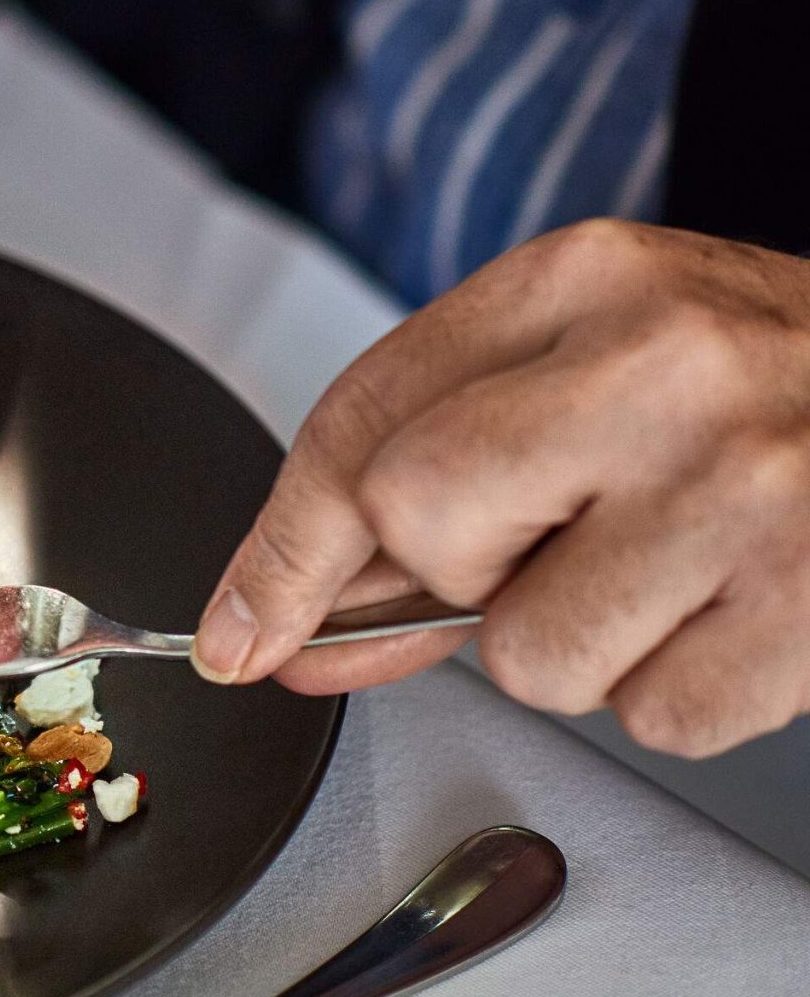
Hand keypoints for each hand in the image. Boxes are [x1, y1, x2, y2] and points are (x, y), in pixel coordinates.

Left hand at [195, 219, 809, 756]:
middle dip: (459, 574)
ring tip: (684, 568)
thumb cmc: (782, 387)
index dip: (279, 547)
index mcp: (587, 278)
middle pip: (418, 523)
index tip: (241, 633)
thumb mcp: (610, 364)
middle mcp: (662, 362)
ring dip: (586, 645)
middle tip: (561, 543)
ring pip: (532, 654)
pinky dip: (687, 690)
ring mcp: (747, 481)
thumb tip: (291, 618)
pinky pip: (656, 717)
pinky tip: (747, 610)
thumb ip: (446, 467)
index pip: (360, 422)